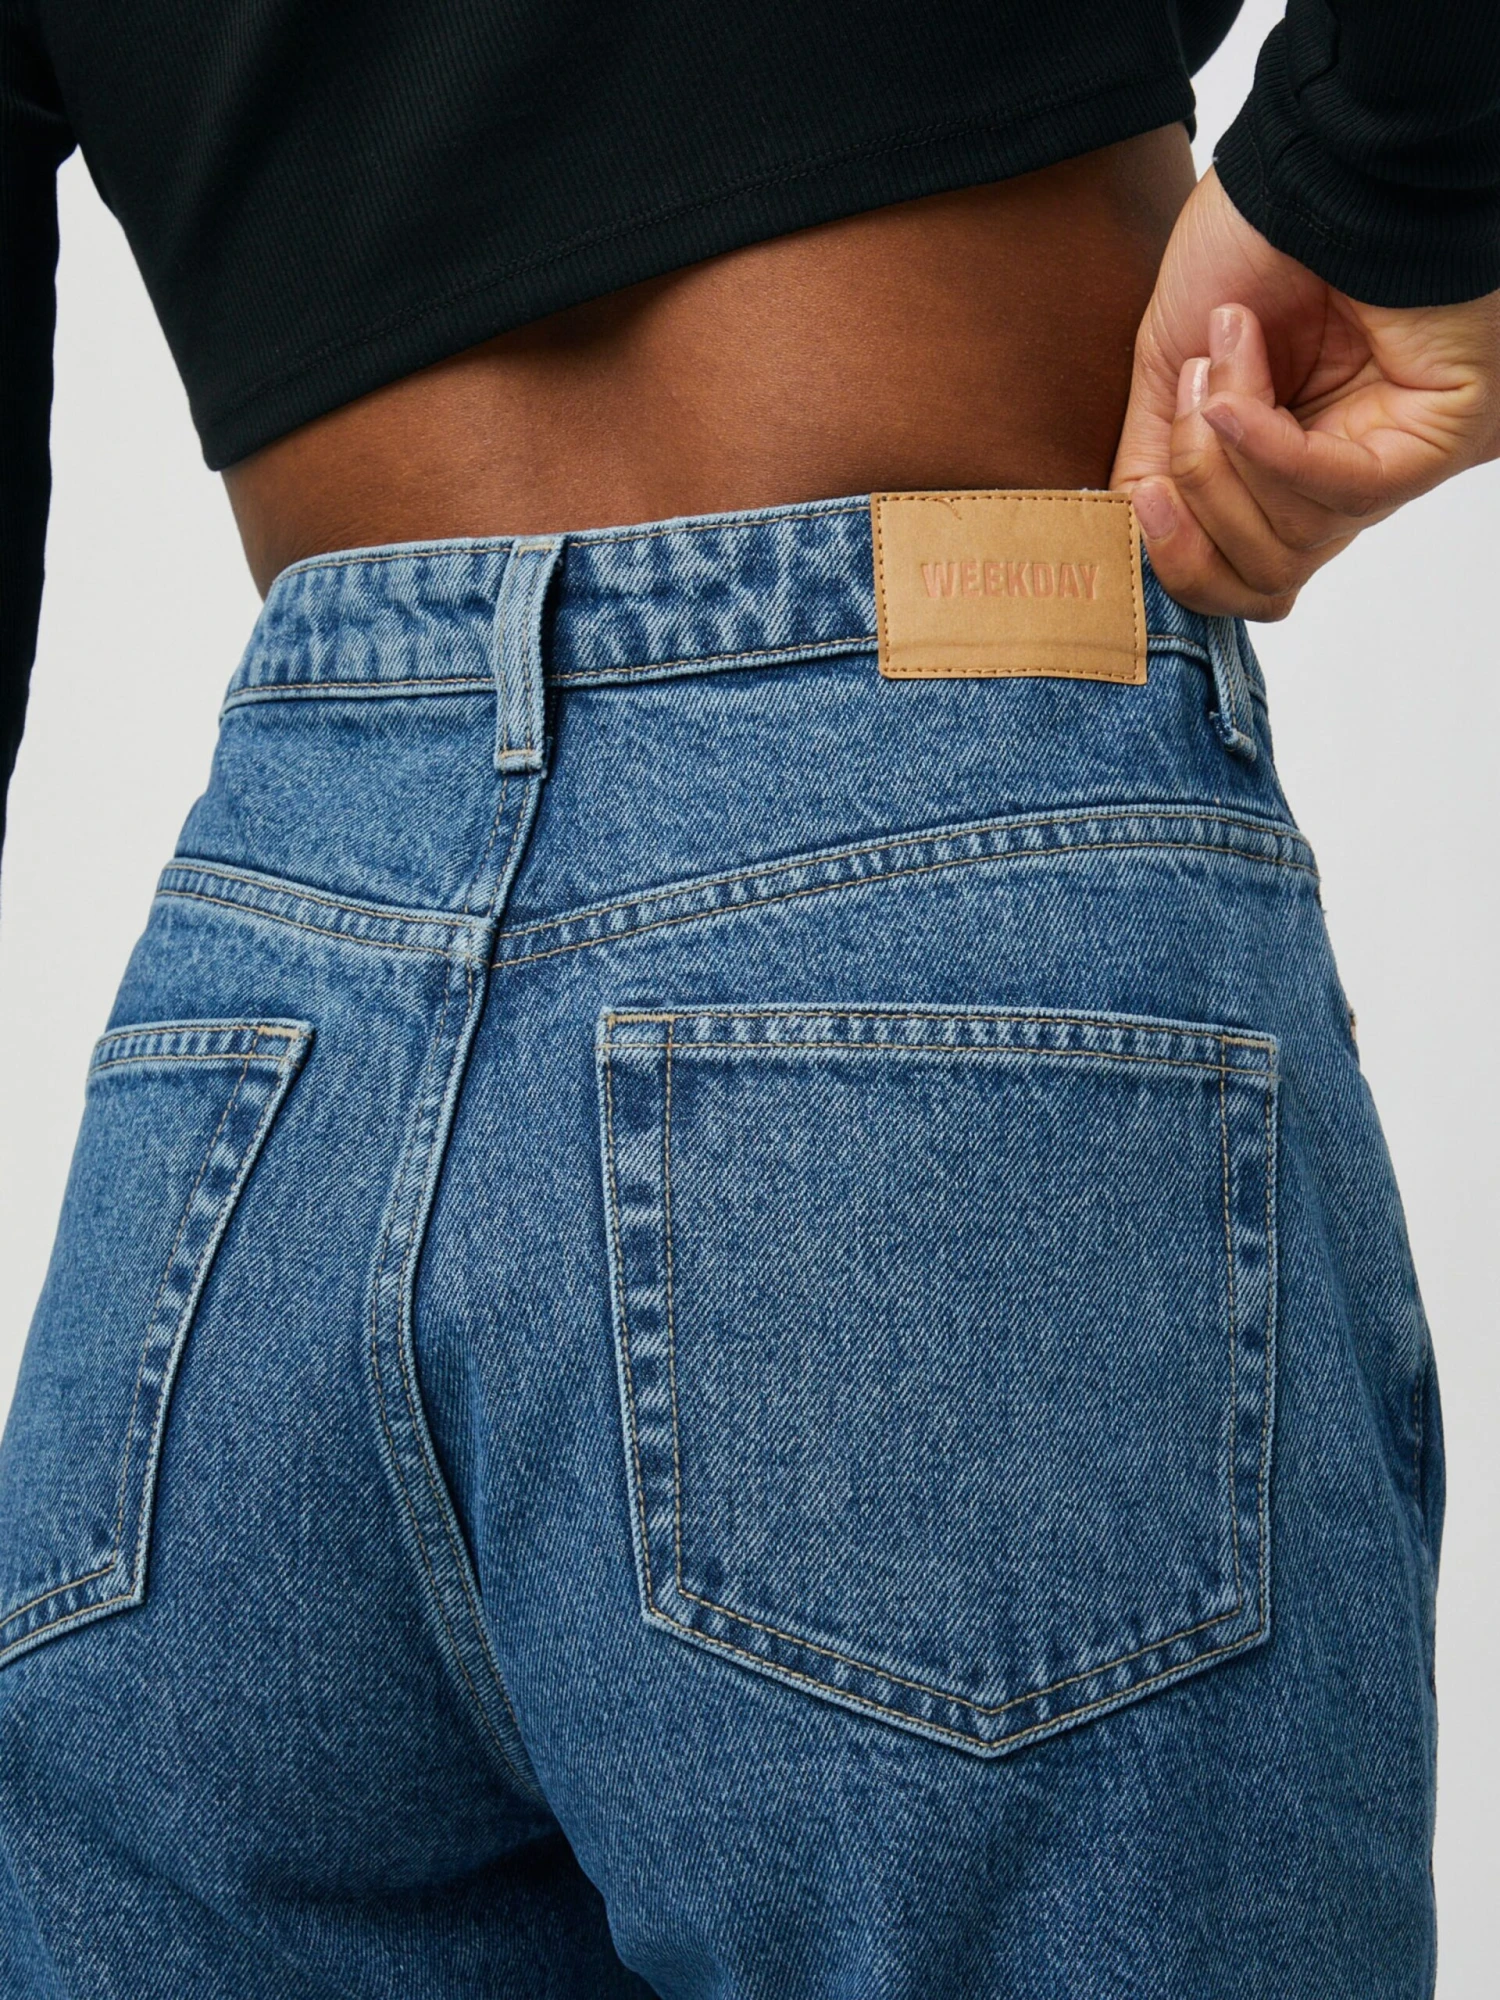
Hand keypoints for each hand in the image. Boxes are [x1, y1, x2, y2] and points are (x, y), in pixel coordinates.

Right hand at [1111, 168, 1499, 617]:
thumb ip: (1152, 460)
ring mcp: (1394, 459)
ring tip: (1223, 356)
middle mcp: (1349, 474)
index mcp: (1293, 464)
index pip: (1248, 576)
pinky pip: (1339, 491)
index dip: (1186, 560)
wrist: (1314, 159)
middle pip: (1265, 574)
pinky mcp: (1434, 438)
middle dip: (1201, 494)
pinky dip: (1269, 449)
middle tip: (1192, 395)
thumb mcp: (1169, 366)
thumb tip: (1131, 534)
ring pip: (1295, 539)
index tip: (1142, 502)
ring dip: (1230, 449)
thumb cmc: (1256, 237)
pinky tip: (1233, 398)